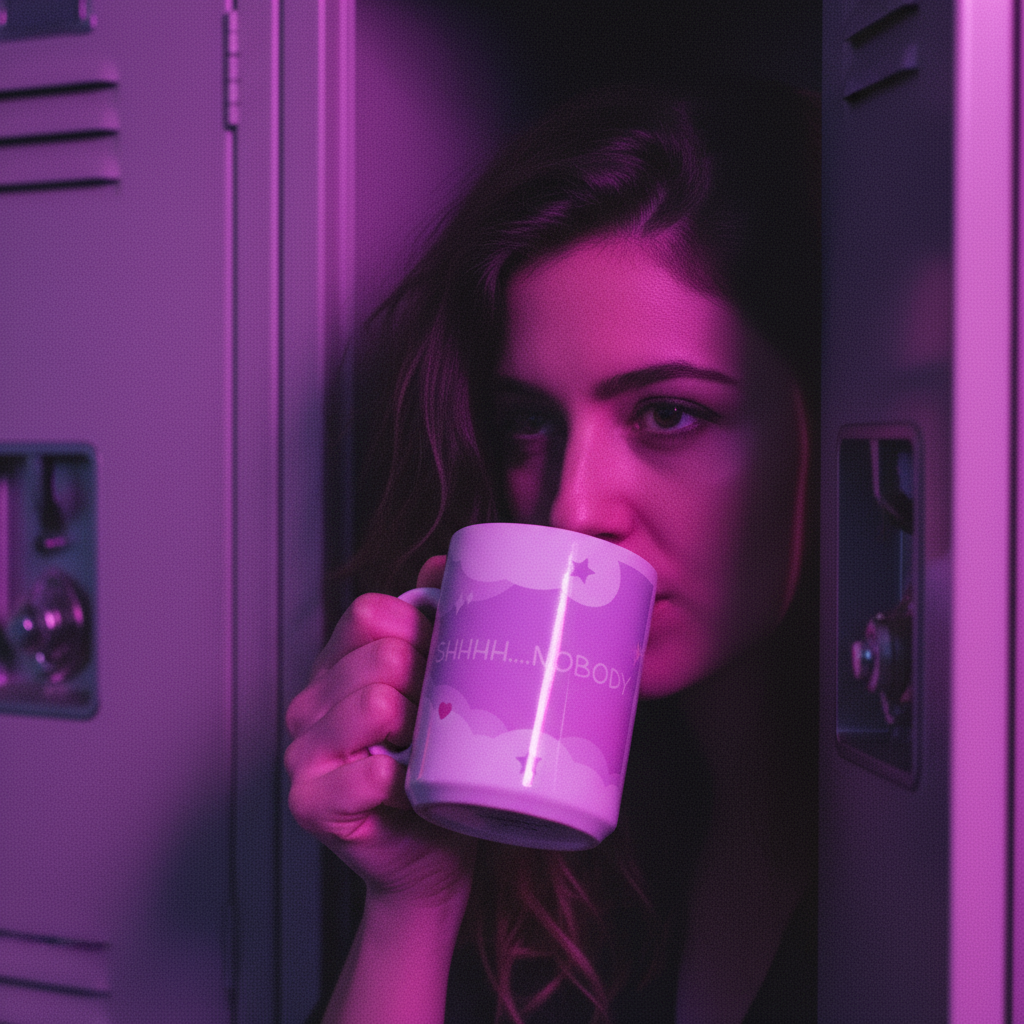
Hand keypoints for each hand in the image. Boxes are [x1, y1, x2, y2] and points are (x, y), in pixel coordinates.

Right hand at [285, 556, 475, 906]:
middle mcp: (310, 702)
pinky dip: (406, 782)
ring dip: (420, 732)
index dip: (423, 630)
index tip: (449, 663)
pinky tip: (413, 792)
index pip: (372, 612)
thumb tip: (446, 561)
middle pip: (382, 655)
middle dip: (431, 684)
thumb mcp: (442, 689)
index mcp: (338, 665)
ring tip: (429, 753)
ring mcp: (304, 752)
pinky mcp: (311, 802)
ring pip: (377, 703)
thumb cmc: (440, 770)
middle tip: (445, 720)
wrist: (434, 858)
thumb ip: (436, 621)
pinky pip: (371, 771)